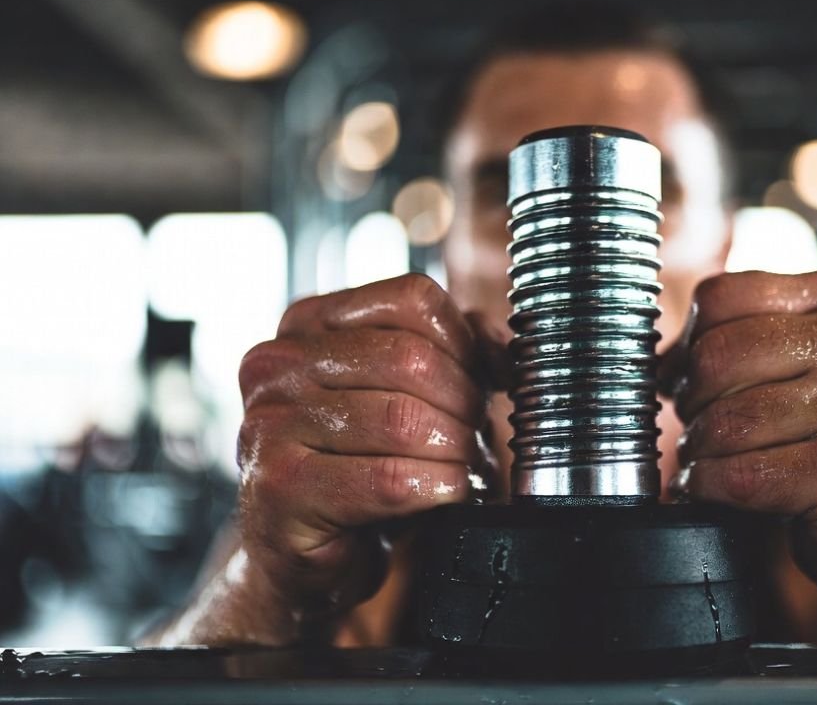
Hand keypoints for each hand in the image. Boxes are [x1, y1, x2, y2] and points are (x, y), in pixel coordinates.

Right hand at [235, 274, 495, 628]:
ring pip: (404, 420)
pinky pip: (389, 479)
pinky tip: (440, 498)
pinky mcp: (280, 487)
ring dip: (453, 453)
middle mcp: (277, 363)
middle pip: (412, 358)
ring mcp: (269, 423)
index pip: (413, 300)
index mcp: (309, 321)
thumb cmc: (369, 465)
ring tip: (459, 470)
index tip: (481, 385)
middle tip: (473, 440)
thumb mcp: (415, 391)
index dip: (465, 345)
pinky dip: (435, 490)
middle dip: (463, 406)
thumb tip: (505, 346)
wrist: (317, 556)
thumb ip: (460, 348)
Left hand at [671, 270, 816, 594]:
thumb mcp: (803, 369)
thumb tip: (656, 360)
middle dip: (690, 404)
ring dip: (700, 454)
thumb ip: (740, 340)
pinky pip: (740, 476)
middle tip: (701, 432)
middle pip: (717, 356)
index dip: (687, 346)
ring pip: (724, 422)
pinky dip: (709, 490)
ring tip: (715, 465)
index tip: (687, 381)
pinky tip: (718, 494)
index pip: (723, 296)